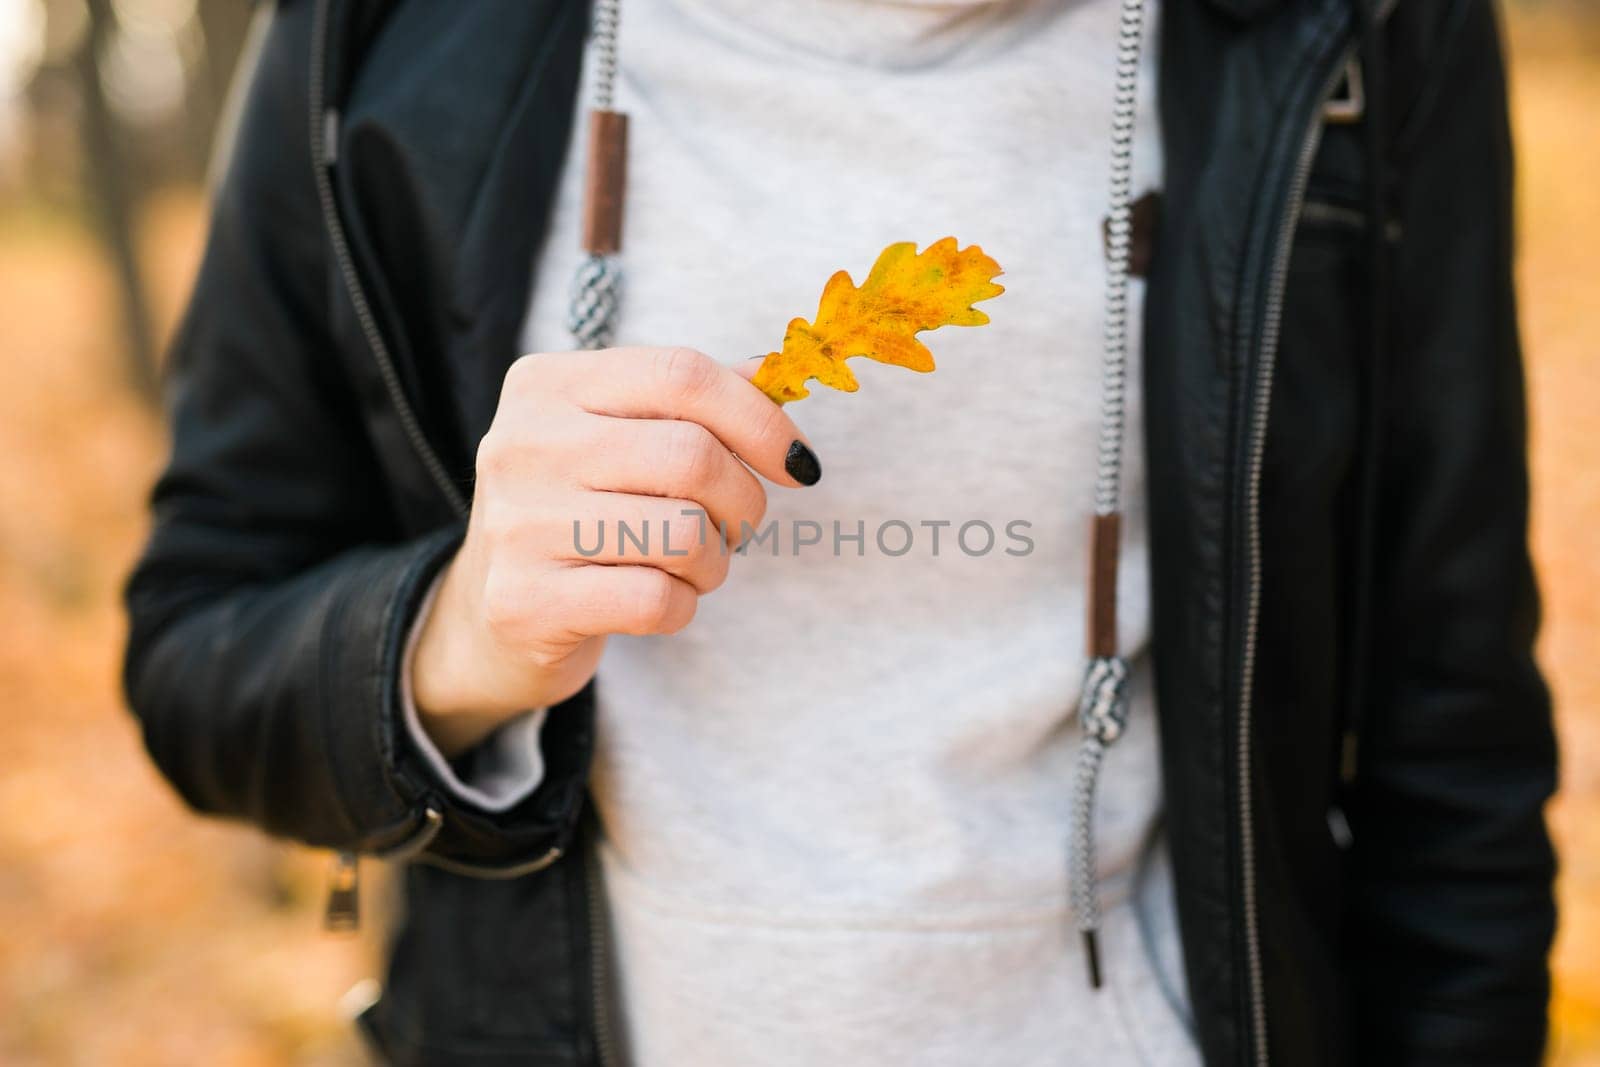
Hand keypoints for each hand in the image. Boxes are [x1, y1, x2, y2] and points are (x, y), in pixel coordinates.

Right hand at [411, 346, 818, 756]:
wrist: (490, 617)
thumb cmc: (578, 514)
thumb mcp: (619, 439)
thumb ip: (691, 402)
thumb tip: (775, 373)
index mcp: (547, 384)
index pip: (682, 375)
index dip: (760, 419)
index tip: (797, 463)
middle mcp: (522, 443)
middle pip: (692, 456)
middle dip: (743, 502)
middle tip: (736, 526)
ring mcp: (518, 524)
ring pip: (683, 533)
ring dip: (714, 560)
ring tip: (691, 564)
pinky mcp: (525, 602)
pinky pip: (656, 600)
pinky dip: (682, 606)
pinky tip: (658, 600)